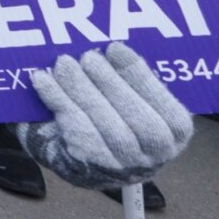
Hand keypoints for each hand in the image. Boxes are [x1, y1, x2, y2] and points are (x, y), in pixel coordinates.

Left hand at [17, 44, 191, 190]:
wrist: (77, 153)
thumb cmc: (112, 113)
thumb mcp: (131, 95)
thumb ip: (131, 77)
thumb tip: (113, 47)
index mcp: (175, 135)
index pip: (170, 113)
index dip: (141, 78)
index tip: (115, 47)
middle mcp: (154, 157)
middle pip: (140, 124)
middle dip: (112, 84)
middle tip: (88, 55)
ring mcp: (122, 168)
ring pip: (108, 130)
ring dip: (83, 92)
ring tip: (64, 64)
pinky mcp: (87, 170)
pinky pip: (75, 134)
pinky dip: (59, 102)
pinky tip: (43, 80)